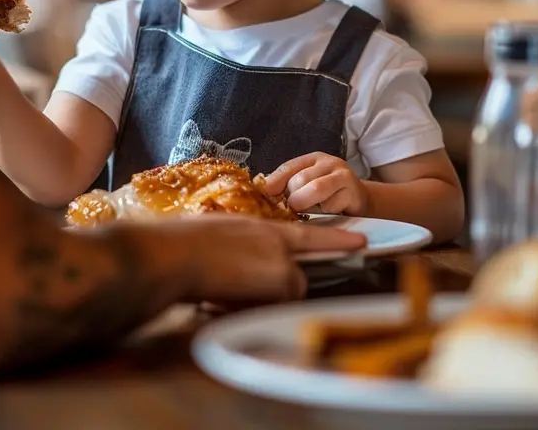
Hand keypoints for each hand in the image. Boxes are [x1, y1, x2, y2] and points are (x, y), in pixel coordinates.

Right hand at [141, 216, 365, 304]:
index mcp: (262, 228)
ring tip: (226, 290)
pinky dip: (256, 309)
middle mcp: (277, 243)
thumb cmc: (185, 244)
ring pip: (285, 293)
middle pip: (294, 277)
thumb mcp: (221, 236)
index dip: (336, 240)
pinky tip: (227, 298)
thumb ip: (244, 247)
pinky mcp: (279, 281)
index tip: (360, 241)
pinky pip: (276, 306)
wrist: (176, 255)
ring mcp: (281, 262)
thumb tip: (246, 266)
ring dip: (263, 300)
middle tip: (237, 286)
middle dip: (274, 290)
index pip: (308, 235)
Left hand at [264, 153, 368, 215]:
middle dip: (292, 196)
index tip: (267, 192)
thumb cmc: (329, 194)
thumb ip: (289, 185)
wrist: (360, 200)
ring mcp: (343, 176)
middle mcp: (329, 163)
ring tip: (303, 209)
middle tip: (291, 206)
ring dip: (305, 203)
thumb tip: (266, 191)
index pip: (290, 166)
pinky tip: (327, 210)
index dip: (276, 180)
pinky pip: (332, 204)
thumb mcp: (308, 185)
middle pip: (301, 178)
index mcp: (314, 159)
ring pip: (316, 188)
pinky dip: (325, 211)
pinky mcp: (354, 192)